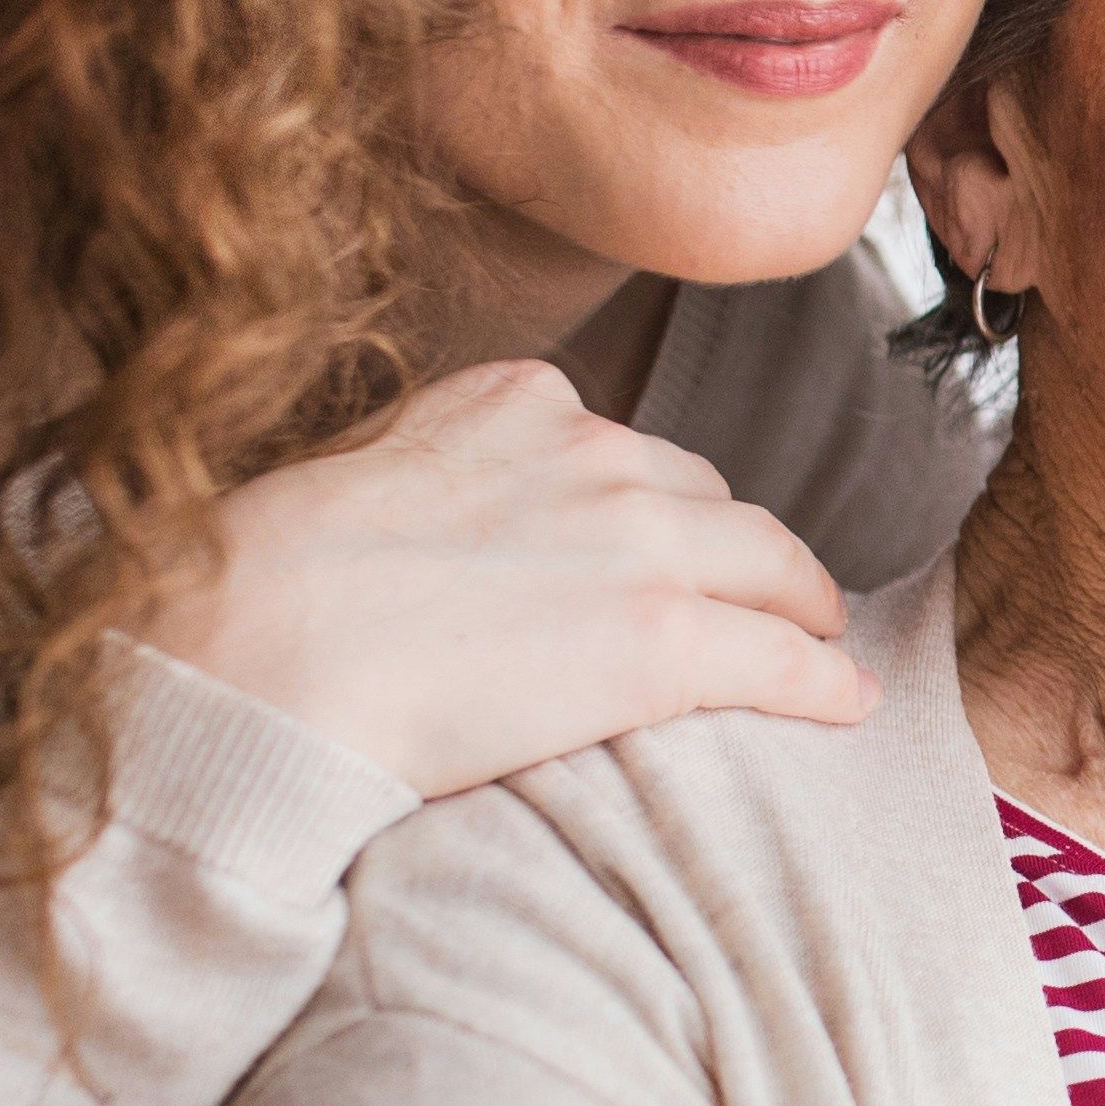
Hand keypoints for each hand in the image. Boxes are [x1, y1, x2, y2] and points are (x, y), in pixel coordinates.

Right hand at [127, 360, 869, 796]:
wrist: (260, 649)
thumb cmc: (266, 584)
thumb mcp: (354, 476)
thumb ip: (424, 474)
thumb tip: (426, 508)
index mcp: (517, 402)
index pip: (622, 450)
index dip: (646, 507)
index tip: (652, 544)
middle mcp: (596, 453)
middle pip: (707, 499)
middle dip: (728, 549)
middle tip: (754, 597)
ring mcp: (641, 543)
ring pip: (768, 564)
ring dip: (797, 605)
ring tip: (813, 641)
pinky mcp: (666, 641)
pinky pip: (781, 657)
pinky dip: (823, 679)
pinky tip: (844, 702)